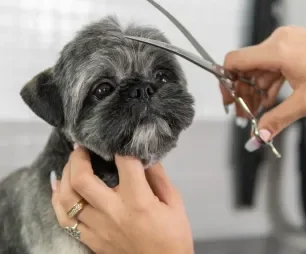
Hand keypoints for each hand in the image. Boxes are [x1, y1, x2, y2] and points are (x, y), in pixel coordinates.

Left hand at [50, 146, 193, 253]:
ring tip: (71, 164)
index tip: (118, 139)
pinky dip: (57, 200)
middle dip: (78, 157)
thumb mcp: (174, 203)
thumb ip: (158, 177)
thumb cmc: (172, 236)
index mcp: (138, 201)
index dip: (121, 146)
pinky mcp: (90, 239)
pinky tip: (58, 187)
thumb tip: (144, 155)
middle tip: (81, 147)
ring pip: (67, 198)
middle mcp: (113, 212)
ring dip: (65, 175)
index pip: (125, 163)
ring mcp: (97, 228)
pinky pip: (64, 219)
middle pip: (82, 179)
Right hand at [220, 26, 305, 150]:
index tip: (229, 99)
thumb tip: (260, 136)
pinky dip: (269, 83)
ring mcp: (287, 42)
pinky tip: (270, 100)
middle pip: (246, 68)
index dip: (226, 82)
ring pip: (259, 68)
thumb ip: (277, 120)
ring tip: (258, 111)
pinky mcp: (294, 46)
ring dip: (256, 90)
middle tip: (244, 113)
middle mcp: (279, 41)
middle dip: (243, 93)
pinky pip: (272, 65)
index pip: (235, 61)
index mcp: (278, 50)